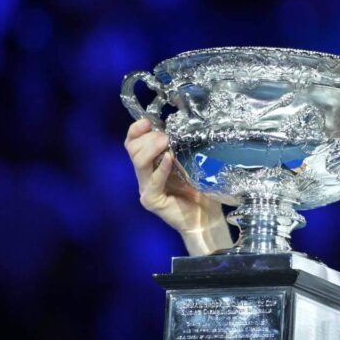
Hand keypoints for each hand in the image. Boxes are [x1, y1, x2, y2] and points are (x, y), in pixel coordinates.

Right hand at [123, 118, 231, 253]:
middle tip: (166, 136)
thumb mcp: (192, 163)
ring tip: (168, 143)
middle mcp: (145, 176)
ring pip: (138, 162)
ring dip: (153, 148)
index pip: (133, 143)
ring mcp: (146, 189)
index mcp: (151, 164)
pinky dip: (161, 168)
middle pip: (132, 149)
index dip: (136, 130)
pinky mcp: (152, 200)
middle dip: (148, 138)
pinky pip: (152, 181)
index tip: (148, 121)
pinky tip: (170, 159)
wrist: (207, 218)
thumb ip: (182, 148)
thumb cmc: (202, 190)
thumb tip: (181, 129)